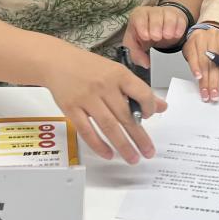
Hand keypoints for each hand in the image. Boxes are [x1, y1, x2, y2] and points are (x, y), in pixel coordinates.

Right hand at [40, 47, 166, 163]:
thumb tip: (161, 106)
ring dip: (123, 145)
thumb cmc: (89, 67)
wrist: (57, 61)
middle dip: (140, 137)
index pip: (141, 94)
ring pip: (108, 126)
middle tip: (148, 152)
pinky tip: (108, 154)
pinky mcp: (71, 108)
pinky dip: (98, 145)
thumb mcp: (116, 72)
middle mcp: (104, 86)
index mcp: (119, 74)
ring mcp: (87, 98)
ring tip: (132, 158)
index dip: (149, 108)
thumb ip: (138, 90)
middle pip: (126, 116)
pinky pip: (87, 131)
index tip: (149, 118)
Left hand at [120, 4, 188, 66]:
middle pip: (155, 15)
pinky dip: (179, 28)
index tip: (146, 37)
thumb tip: (145, 64)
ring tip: (167, 36)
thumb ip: (136, 55)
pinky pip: (180, 20)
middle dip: (156, 27)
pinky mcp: (177, 16)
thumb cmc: (145, 35)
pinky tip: (175, 35)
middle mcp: (151, 11)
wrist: (159, 29)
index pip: (139, 17)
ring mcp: (165, 12)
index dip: (142, 26)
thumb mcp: (136, 45)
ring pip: (168, 15)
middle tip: (157, 37)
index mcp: (138, 16)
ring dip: (168, 27)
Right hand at [183, 23, 218, 102]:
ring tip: (206, 92)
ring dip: (204, 80)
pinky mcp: (190, 43)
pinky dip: (195, 70)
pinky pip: (192, 58)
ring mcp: (201, 38)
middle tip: (214, 94)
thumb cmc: (216, 46)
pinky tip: (198, 78)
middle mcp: (214, 36)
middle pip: (214, 62)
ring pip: (203, 62)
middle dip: (214, 81)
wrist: (205, 34)